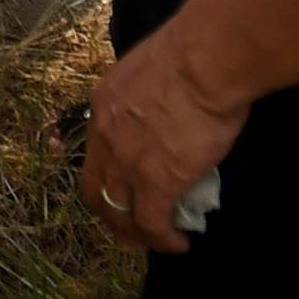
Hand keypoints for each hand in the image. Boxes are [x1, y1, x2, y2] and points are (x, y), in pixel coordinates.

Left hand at [81, 27, 244, 254]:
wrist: (203, 62)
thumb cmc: (189, 54)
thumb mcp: (149, 72)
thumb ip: (147, 97)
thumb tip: (166, 110)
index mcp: (103, 106)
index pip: (94, 153)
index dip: (107, 177)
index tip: (124, 190)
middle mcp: (104, 137)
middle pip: (95, 191)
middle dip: (111, 215)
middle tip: (133, 228)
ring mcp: (126, 163)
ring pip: (118, 213)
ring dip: (136, 233)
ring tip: (159, 240)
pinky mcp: (157, 183)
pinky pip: (152, 224)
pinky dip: (164, 240)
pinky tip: (179, 243)